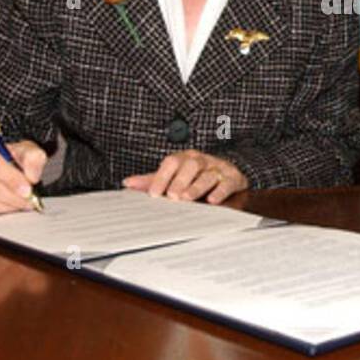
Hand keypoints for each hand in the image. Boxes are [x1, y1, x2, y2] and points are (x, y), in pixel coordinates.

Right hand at [0, 139, 45, 213]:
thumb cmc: (9, 157)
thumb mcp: (25, 150)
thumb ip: (33, 158)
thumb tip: (32, 176)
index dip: (11, 178)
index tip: (27, 189)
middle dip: (12, 196)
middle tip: (29, 200)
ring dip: (6, 206)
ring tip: (20, 203)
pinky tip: (6, 206)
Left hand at [123, 151, 247, 203]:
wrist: (227, 174)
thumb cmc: (195, 176)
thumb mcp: (173, 177)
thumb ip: (152, 181)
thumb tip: (127, 183)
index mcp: (184, 158)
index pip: (172, 162)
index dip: (162, 177)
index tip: (154, 194)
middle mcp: (201, 161)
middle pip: (190, 165)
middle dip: (180, 181)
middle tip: (172, 196)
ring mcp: (217, 168)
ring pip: (208, 174)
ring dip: (196, 186)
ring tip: (187, 198)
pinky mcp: (232, 178)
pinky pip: (227, 183)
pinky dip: (220, 192)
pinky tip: (212, 200)